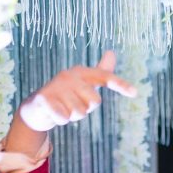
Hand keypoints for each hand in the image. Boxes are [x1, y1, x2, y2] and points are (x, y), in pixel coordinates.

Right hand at [18, 50, 135, 131]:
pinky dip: (61, 120)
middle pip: (94, 102)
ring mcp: (56, 86)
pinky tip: (54, 113)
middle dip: (85, 109)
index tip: (135, 93)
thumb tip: (111, 52)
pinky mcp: (44, 98)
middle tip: (72, 104)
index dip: (120, 85)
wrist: (37, 106)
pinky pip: (64, 117)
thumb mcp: (85, 84)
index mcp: (82, 72)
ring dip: (72, 116)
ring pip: (79, 112)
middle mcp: (70, 75)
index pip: (105, 77)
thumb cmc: (67, 95)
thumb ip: (100, 72)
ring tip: (63, 108)